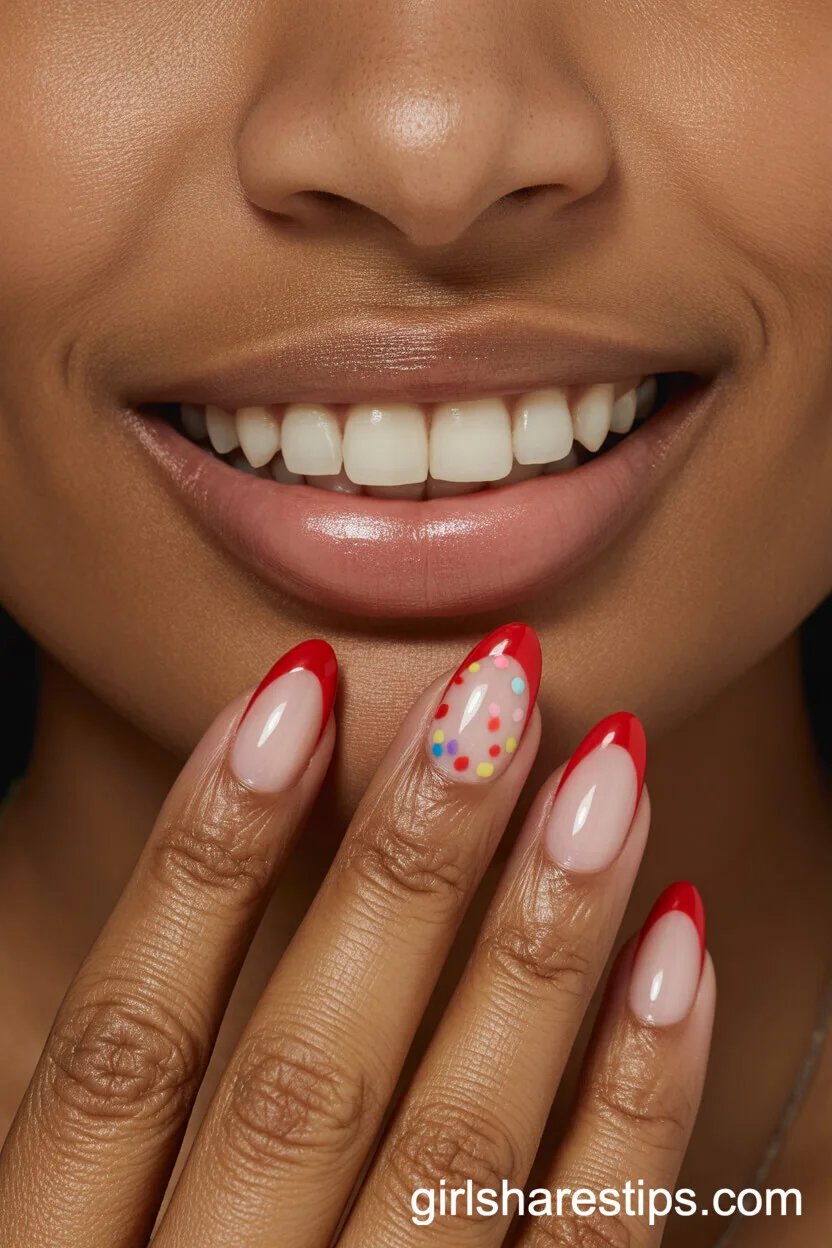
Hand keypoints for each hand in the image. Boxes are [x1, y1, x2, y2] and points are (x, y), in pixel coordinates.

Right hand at [0, 626, 713, 1246]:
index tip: (288, 689)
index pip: (120, 1048)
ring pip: (459, 1145)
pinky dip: (638, 1100)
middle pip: (304, 1071)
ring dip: (541, 942)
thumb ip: (126, 1150)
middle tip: (495, 686)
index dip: (200, 859)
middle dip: (407, 861)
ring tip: (608, 769)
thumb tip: (201, 908)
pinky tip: (678, 947)